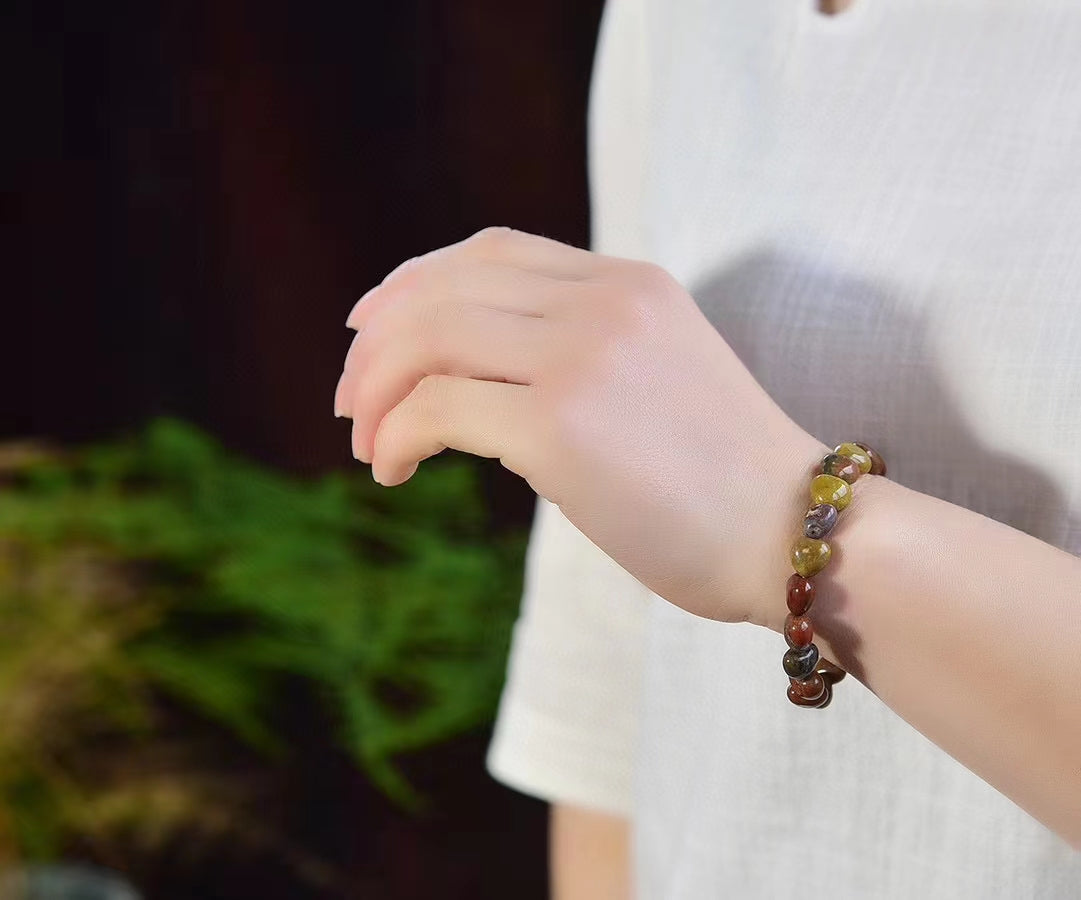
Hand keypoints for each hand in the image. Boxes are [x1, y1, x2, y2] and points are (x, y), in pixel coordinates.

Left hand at [334, 227, 827, 625]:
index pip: (492, 251)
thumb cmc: (726, 479)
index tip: (368, 327)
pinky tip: (391, 471)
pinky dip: (395, 437)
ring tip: (365, 442)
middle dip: (376, 342)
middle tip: (349, 401)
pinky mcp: (560, 427)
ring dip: (376, 390)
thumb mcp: (658, 377)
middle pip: (443, 289)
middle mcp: (602, 303)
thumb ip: (583, 353)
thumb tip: (480, 381)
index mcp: (628, 284)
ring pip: (427, 338)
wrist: (795, 533)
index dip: (415, 281)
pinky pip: (436, 409)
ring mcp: (581, 358)